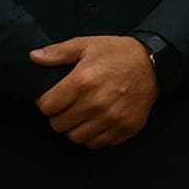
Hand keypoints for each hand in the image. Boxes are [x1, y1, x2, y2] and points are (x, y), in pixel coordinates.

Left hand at [31, 35, 157, 147]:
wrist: (155, 63)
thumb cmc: (118, 53)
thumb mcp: (87, 45)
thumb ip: (58, 53)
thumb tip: (32, 57)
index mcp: (83, 81)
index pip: (46, 107)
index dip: (47, 102)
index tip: (55, 97)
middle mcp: (96, 103)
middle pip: (58, 125)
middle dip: (60, 115)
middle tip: (70, 105)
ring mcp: (112, 118)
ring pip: (76, 137)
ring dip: (76, 127)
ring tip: (84, 113)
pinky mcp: (125, 128)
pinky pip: (97, 143)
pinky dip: (94, 135)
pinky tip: (99, 120)